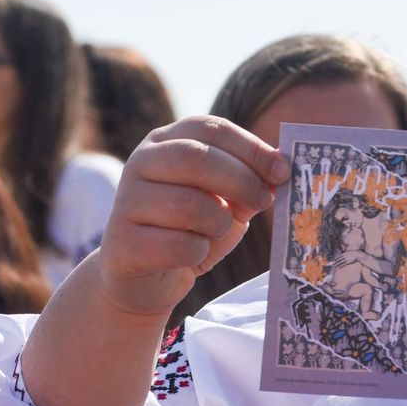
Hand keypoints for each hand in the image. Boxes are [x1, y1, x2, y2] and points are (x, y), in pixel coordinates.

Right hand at [97, 116, 289, 319]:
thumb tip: (280, 170)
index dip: (251, 147)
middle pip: (196, 158)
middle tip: (264, 201)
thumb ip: (247, 183)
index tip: (282, 171)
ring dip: (219, 222)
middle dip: (241, 180)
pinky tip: (193, 254)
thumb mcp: (224, 201)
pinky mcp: (124, 243)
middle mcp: (140, 163)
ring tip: (217, 231)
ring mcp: (127, 202)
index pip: (210, 127)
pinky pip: (179, 245)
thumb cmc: (189, 231)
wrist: (145, 278)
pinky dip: (199, 252)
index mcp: (164, 142)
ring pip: (189, 205)